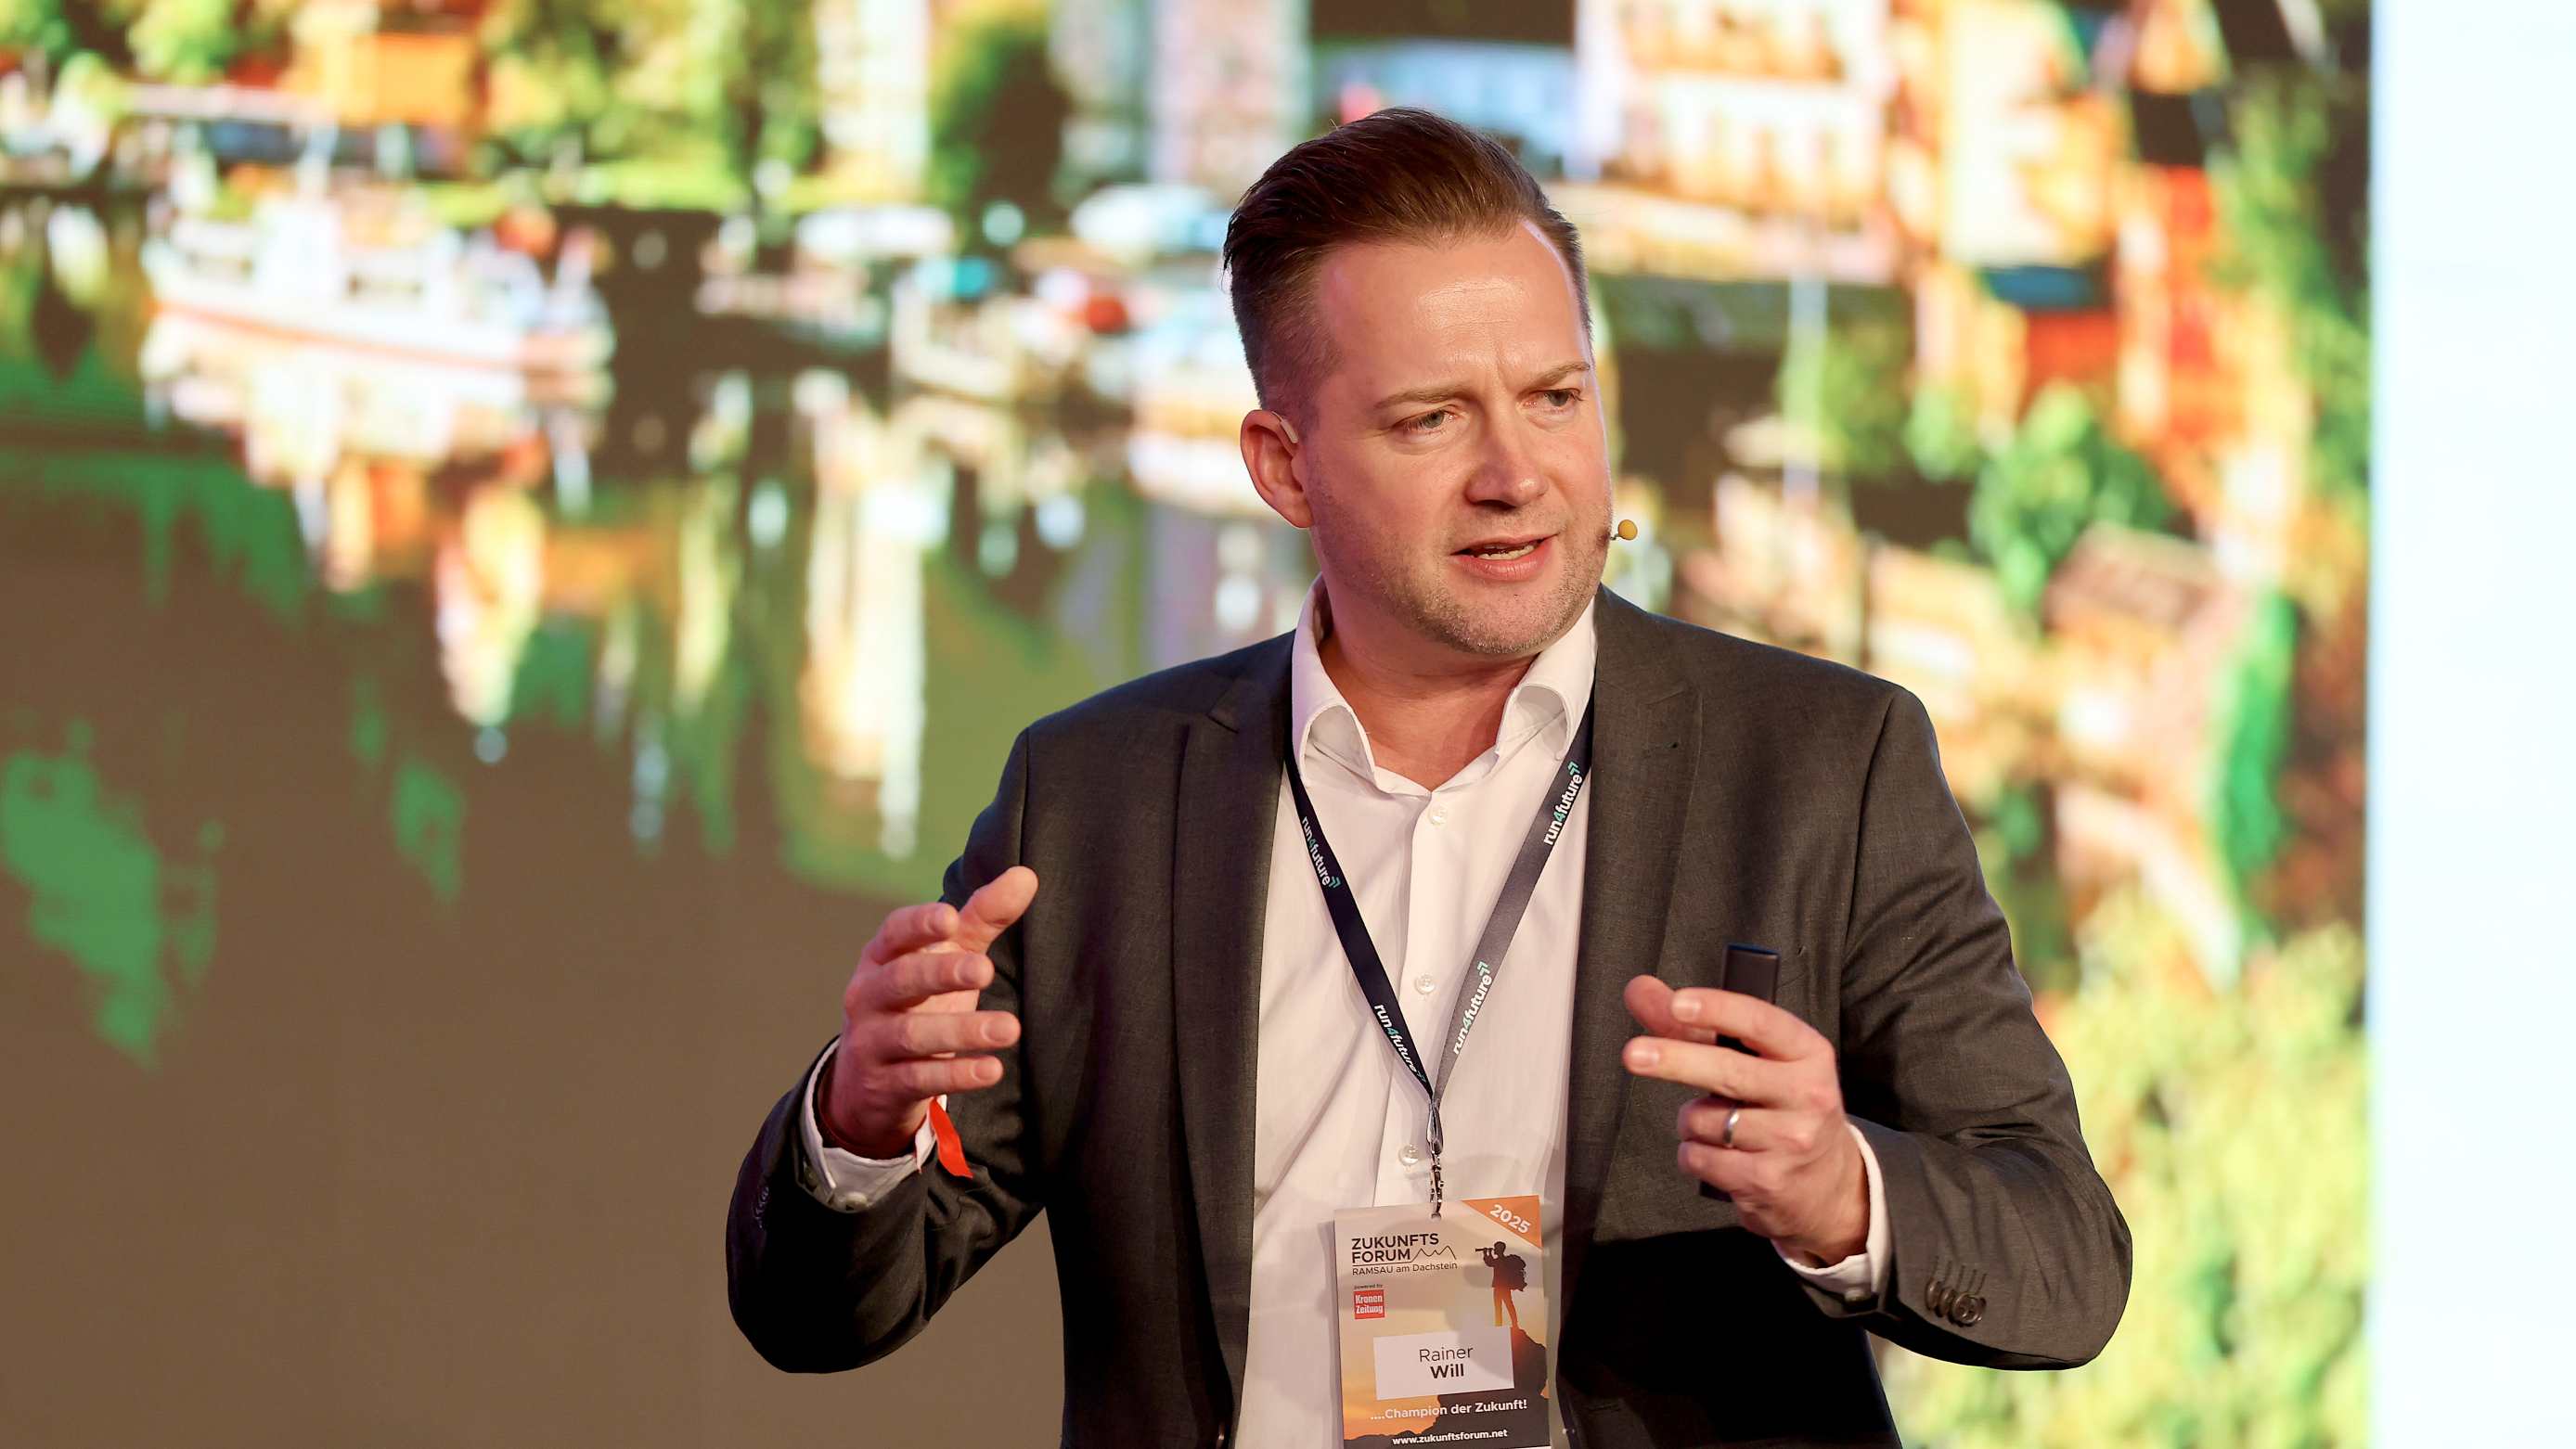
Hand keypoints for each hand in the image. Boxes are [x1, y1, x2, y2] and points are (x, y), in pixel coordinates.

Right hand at [821, 866, 1037, 1157]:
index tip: (950, 919)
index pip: (894, 933)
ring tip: (1010, 1028)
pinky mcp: (886, 1085)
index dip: (919, 924)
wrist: (867, 1083)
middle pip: (900, 980)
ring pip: (911, 1034)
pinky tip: (991, 1070)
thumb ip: (981, 919)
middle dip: (940, 973)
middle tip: (984, 970)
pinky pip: (919, 1079)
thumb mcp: (945, 958)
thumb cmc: (917, 1002)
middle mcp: (869, 996)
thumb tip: (1027, 875)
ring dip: (961, 1030)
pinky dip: (956, 1074)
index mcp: (883, 957)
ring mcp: (872, 1042)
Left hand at [1620, 975, 1867, 1265]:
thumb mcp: (1756, 1060)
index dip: (1717, 1010)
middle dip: (1675, 1060)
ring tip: (1713, 1124)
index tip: (1677, 1003)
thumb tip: (1639, 990)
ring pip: (1705, 1120)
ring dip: (1690, 1120)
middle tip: (1633, 1054)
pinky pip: (1700, 1158)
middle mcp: (1807, 1094)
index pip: (1761, 1023)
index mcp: (1808, 1053)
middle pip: (1728, 1072)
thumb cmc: (1780, 1106)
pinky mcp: (1768, 1180)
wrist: (1827, 1182)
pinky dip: (1692, 1153)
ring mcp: (1791, 1141)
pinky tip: (1716, 1154)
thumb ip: (1696, 1026)